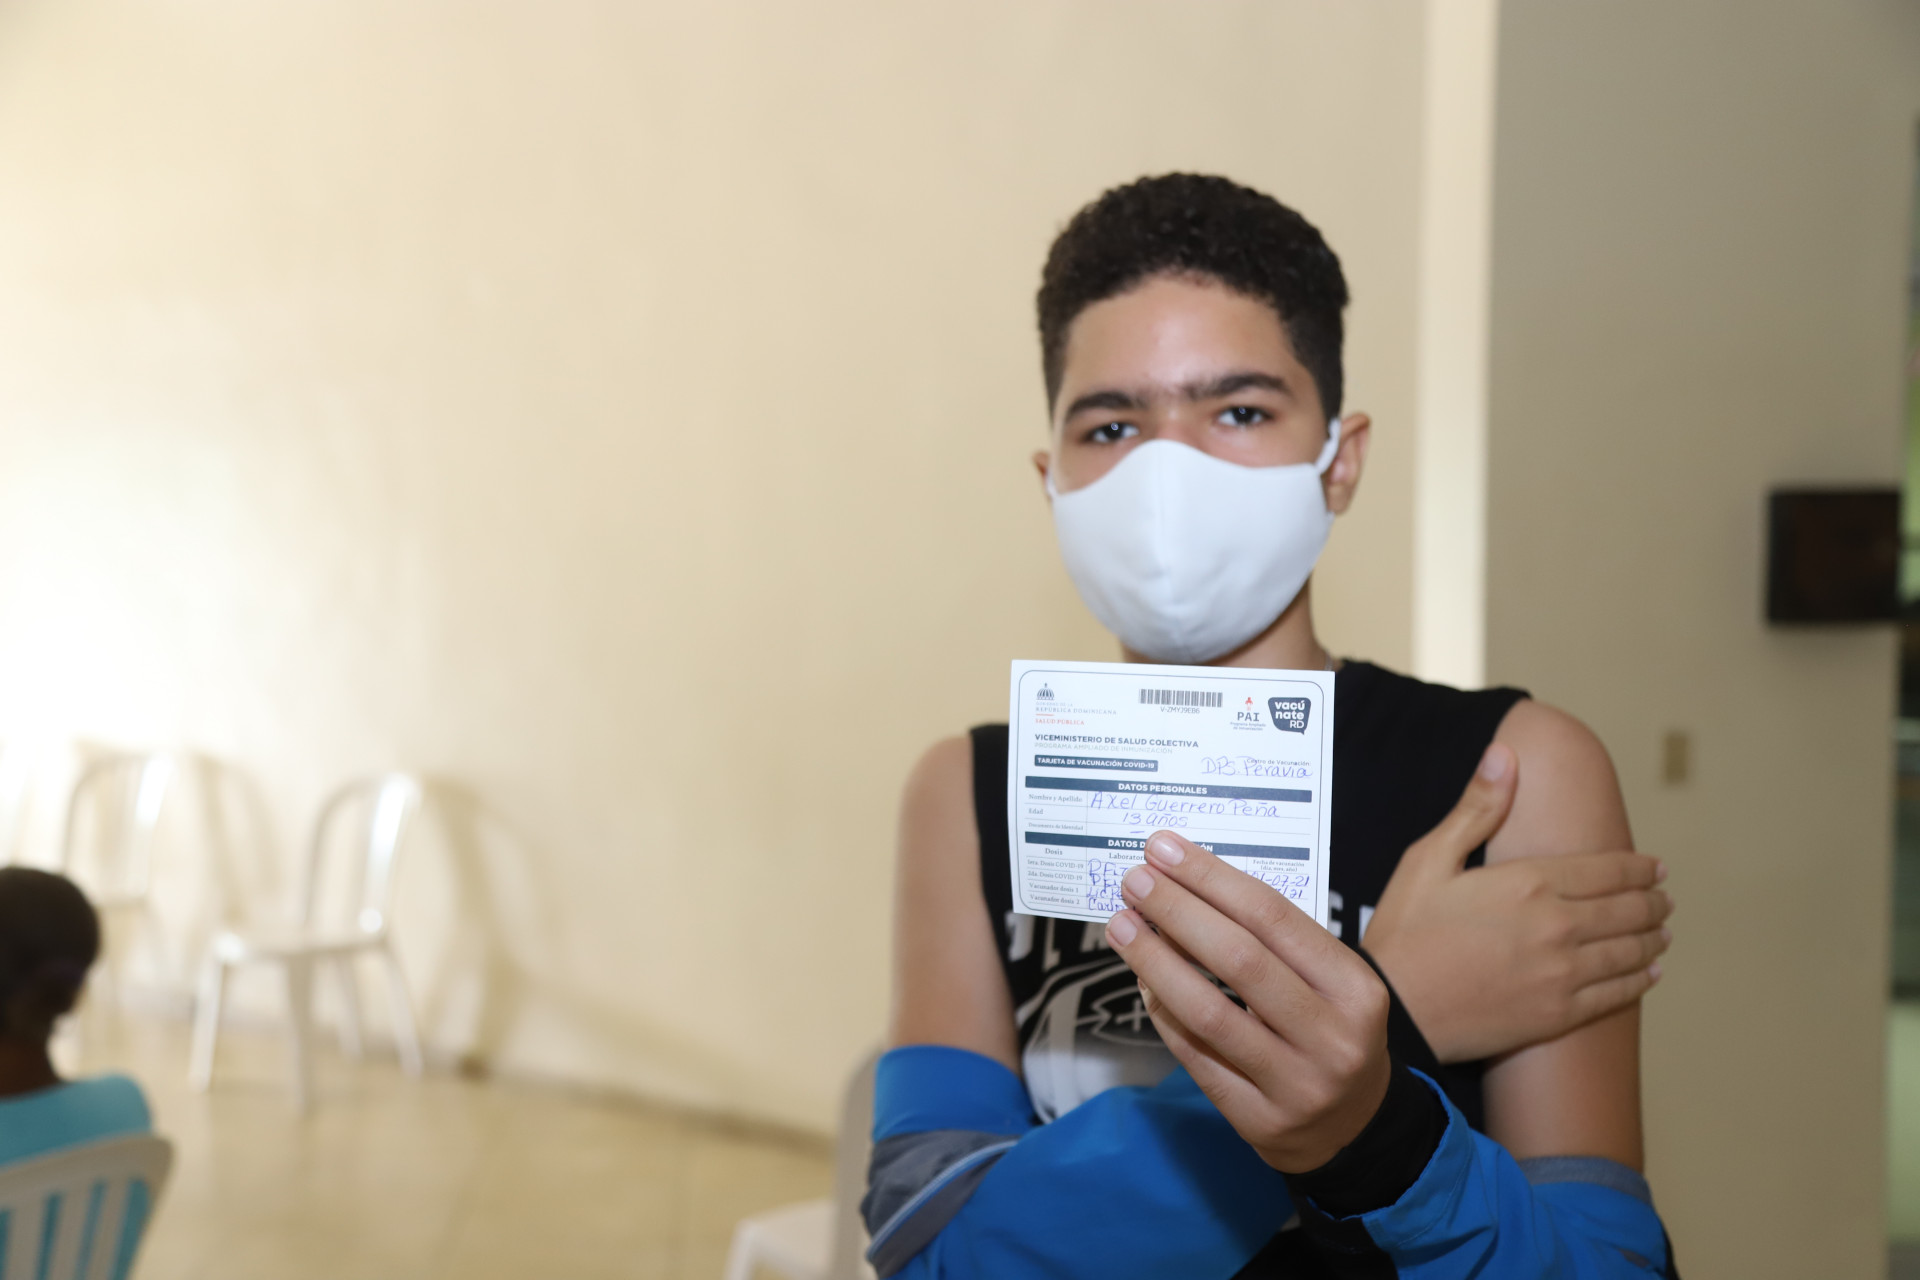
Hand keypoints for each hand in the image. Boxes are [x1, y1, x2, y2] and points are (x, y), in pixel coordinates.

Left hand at [1104, 831, 1389, 1172]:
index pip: (1273, 917)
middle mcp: (1331, 1038)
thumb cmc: (1331, 1032)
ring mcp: (1295, 1085)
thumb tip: (1189, 887)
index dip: (1211, 878)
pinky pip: (1195, 1056)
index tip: (1164, 850)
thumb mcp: (1331, 983)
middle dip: (1178, 912)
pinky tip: (1143, 980)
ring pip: (1207, 1013)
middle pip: (1239, 960)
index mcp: (1355, 989)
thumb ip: (1274, 942)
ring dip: (1155, 961)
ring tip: (1123, 926)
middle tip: (1136, 881)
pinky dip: (1162, 1012)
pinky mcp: (1258, 1121)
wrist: (1355, 1129)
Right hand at [1362, 742, 1670, 1063]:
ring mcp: (1563, 974)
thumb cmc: (1406, 931)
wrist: (1395, 1009)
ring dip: (1652, 939)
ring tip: (1663, 932)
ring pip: (1629, 952)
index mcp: (1530, 883)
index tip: (1656, 867)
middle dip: (1652, 901)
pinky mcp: (1559, 1014)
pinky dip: (1640, 980)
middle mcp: (1558, 927)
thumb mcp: (1429, 859)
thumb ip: (1476, 808)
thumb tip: (1505, 754)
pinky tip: (1648, 974)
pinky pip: (1616, 994)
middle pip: (1627, 910)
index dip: (1639, 868)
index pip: (1607, 870)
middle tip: (1664, 899)